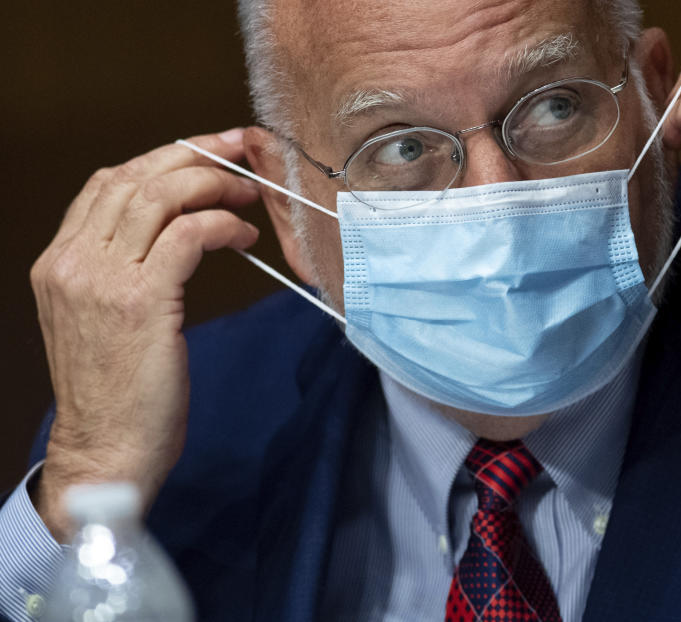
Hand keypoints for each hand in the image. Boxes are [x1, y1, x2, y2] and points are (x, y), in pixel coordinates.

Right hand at [29, 129, 260, 540]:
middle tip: (241, 150)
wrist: (105, 451)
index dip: (161, 159)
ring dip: (214, 183)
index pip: (107, 182)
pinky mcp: (140, 300)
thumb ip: (120, 271)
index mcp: (60, 261)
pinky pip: (188, 235)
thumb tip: (175, 230)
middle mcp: (73, 261)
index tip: (206, 150)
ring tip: (250, 193)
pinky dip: (222, 224)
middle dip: (195, 154)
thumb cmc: (116, 393)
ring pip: (160, 195)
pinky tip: (244, 234)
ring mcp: (101, 279)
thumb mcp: (101, 319)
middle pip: (134, 176)